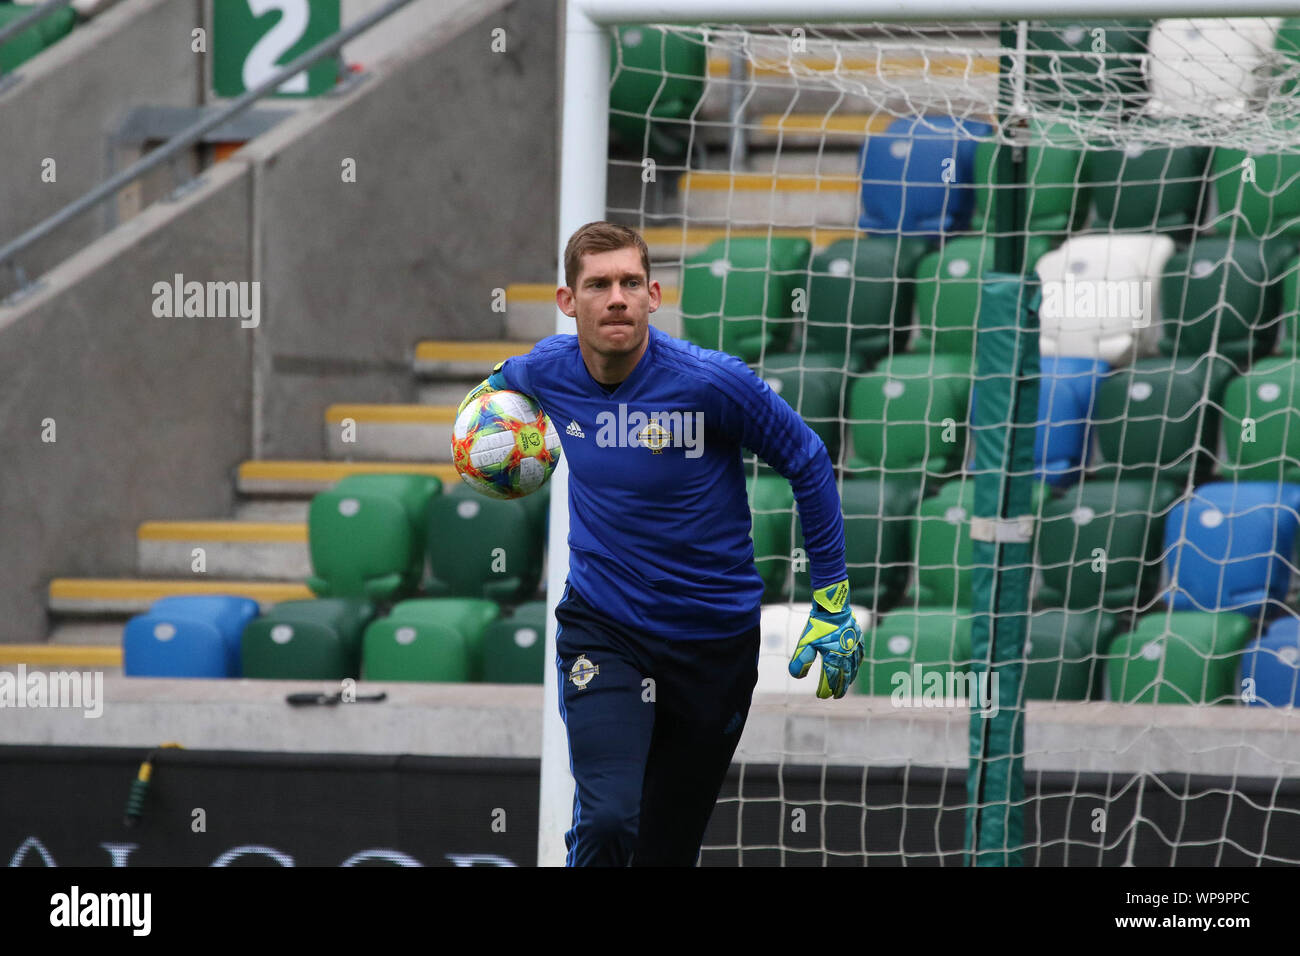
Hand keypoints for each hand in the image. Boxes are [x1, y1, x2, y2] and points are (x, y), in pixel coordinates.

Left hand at [788, 580, 862, 699]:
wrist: (833, 606)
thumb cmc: (818, 624)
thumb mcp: (806, 642)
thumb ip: (801, 660)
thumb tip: (796, 676)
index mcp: (834, 657)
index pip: (830, 679)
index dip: (825, 689)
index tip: (821, 696)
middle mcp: (846, 655)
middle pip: (844, 676)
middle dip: (840, 688)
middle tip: (836, 697)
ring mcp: (854, 647)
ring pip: (854, 667)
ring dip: (850, 678)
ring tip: (846, 685)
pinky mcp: (858, 638)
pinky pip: (860, 654)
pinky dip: (858, 663)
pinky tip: (856, 666)